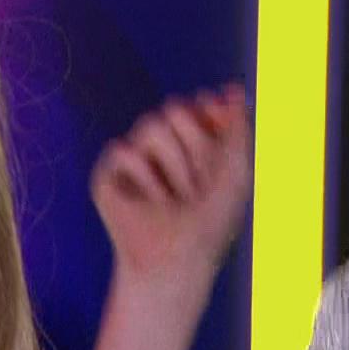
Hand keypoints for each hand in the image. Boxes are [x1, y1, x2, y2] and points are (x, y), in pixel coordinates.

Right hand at [92, 84, 250, 280]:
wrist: (179, 260)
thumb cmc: (211, 225)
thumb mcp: (237, 173)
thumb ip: (239, 129)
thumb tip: (235, 89)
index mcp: (194, 146)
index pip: (197, 105)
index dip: (210, 113)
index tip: (222, 131)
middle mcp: (164, 149)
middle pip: (175, 109)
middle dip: (196, 144)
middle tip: (200, 183)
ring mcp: (136, 160)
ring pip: (150, 123)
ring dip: (174, 162)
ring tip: (177, 196)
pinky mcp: (110, 175)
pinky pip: (124, 150)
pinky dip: (145, 178)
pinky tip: (151, 202)